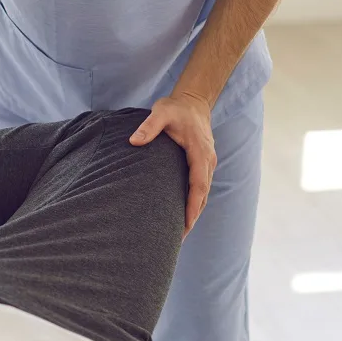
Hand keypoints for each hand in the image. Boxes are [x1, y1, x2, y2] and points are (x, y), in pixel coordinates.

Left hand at [130, 92, 215, 236]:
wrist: (193, 101)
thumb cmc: (175, 108)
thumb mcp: (161, 112)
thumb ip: (148, 126)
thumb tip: (133, 142)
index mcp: (200, 152)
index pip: (198, 184)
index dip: (193, 205)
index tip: (186, 223)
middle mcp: (208, 161)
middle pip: (203, 195)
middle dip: (192, 217)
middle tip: (179, 239)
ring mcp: (207, 164)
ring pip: (202, 194)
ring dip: (193, 213)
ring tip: (179, 234)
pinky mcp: (202, 165)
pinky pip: (199, 188)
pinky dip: (193, 203)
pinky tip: (181, 215)